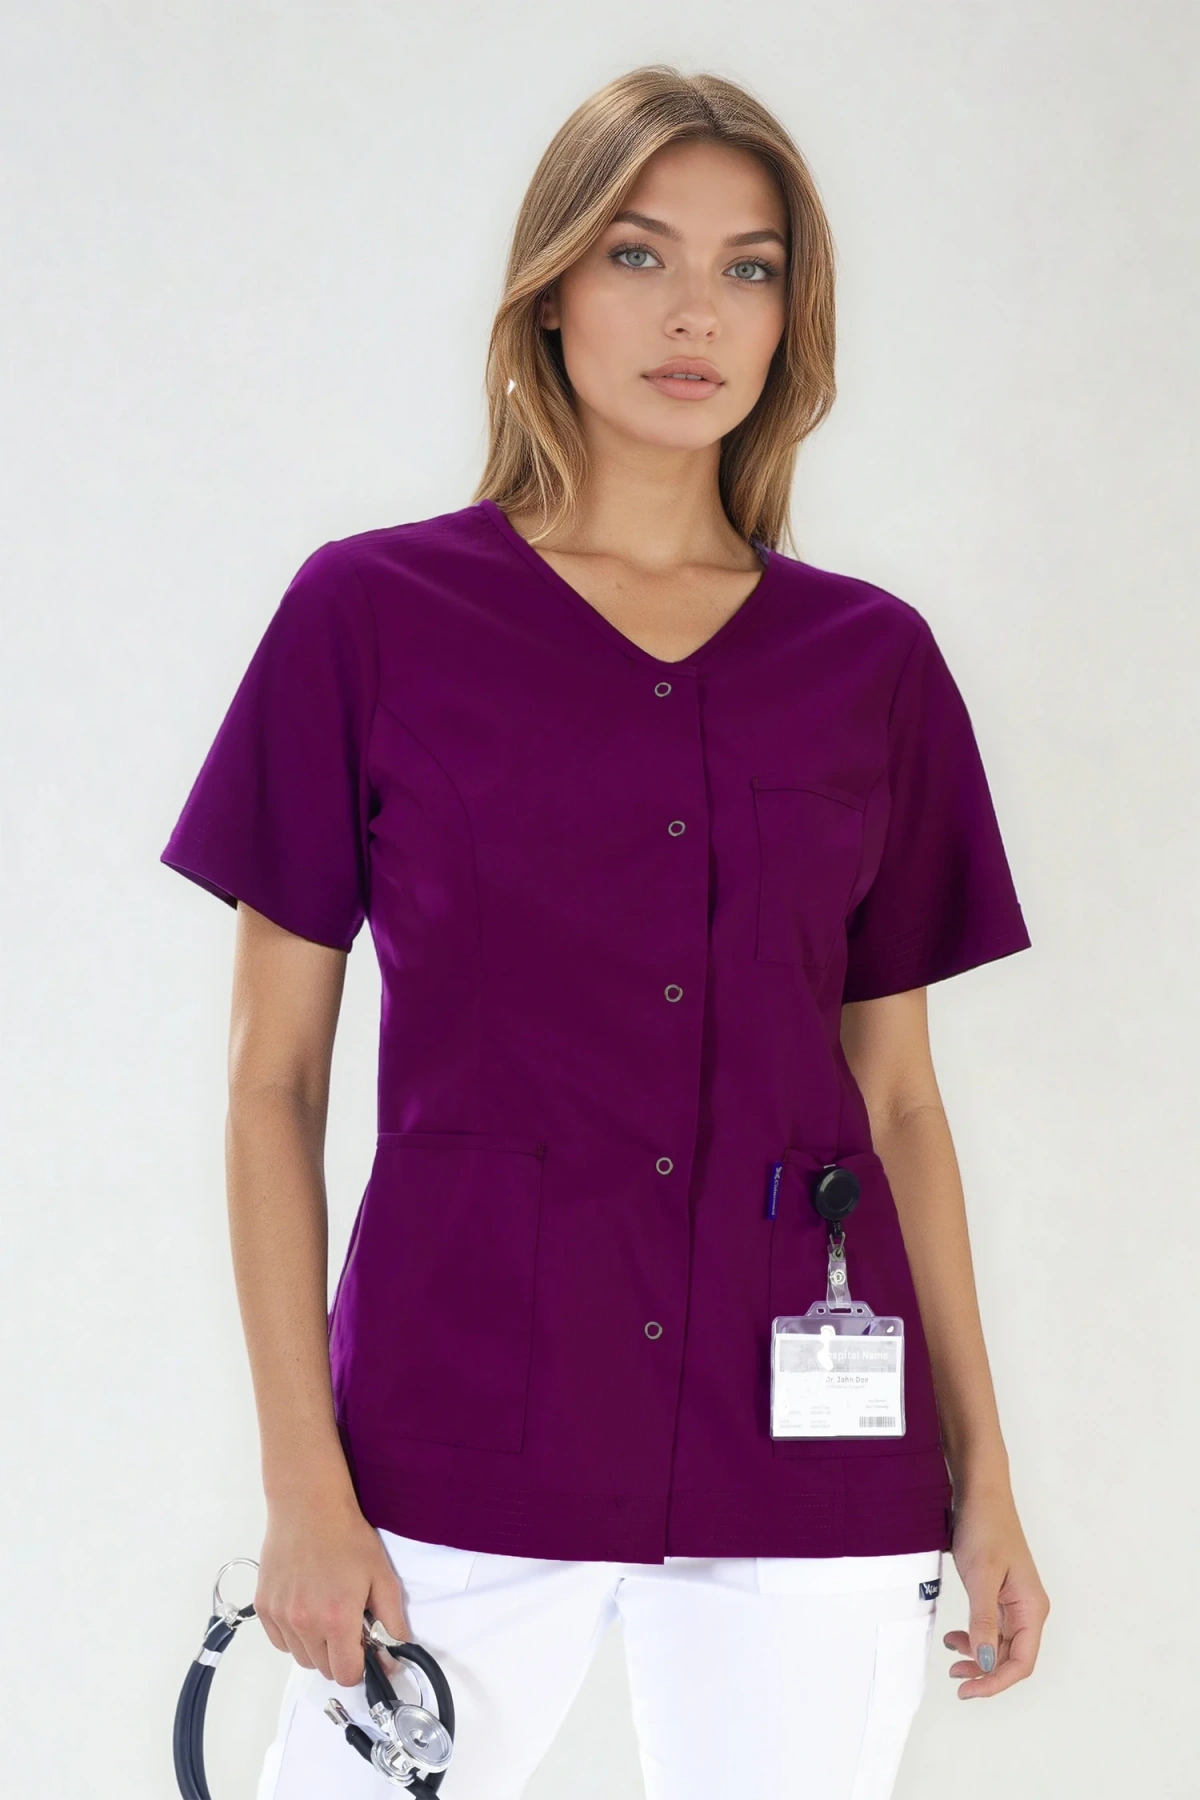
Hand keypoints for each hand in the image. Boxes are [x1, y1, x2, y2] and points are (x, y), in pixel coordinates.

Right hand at [255, 1487, 412, 1688]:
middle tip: (347, 1623)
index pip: (346, 1675)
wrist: (309, 1507)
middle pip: (323, 1669)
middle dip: (339, 1655)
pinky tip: (305, 1607)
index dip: (360, 1666)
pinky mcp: (263, 1607)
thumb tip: (395, 1656)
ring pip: (301, 1657)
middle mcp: (304, 1623)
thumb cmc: (348, 1538)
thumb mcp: (382, 1576)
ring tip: (325, 1611)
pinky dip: (294, 1635)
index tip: (364, 1647)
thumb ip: (392, 1621)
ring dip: (316, 1646)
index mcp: (336, 1619)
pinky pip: (280, 1641)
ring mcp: (280, 1616)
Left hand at [942, 1483, 1049, 1698]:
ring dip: (979, 1657)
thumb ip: (984, 1621)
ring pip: (1001, 1645)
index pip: (1021, 1662)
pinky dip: (975, 1637)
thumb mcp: (980, 1576)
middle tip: (955, 1678)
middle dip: (985, 1673)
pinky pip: (992, 1627)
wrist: (980, 1494)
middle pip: (1012, 1657)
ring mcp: (1015, 1601)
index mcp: (1032, 1608)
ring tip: (951, 1656)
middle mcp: (1028, 1609)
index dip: (996, 1682)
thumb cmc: (984, 1528)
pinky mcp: (1000, 1593)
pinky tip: (956, 1637)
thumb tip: (986, 1663)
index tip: (968, 1690)